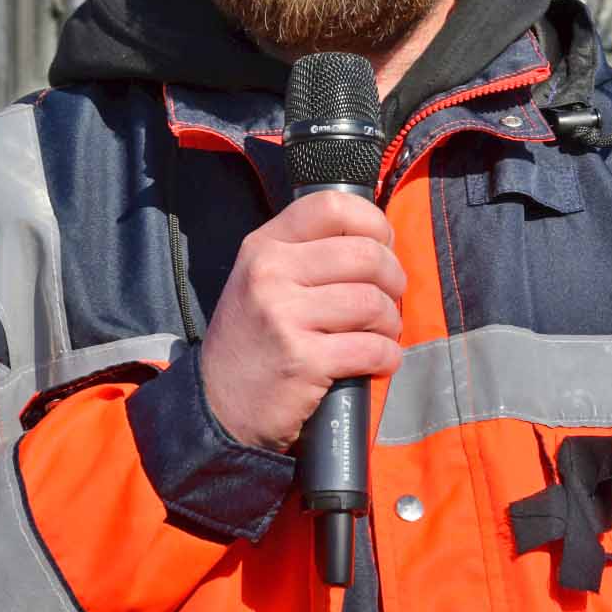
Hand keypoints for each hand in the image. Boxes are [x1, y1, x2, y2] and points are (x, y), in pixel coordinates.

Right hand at [199, 190, 405, 451]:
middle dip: (393, 279)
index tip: (383, 245)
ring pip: (372, 303)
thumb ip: (307, 254)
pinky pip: (371, 348)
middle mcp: (270, 273)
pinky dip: (387, 356)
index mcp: (264, 246)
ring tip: (381, 334)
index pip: (331, 206)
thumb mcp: (262, 280)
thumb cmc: (254, 339)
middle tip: (389, 299)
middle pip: (365, 255)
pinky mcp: (302, 360)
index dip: (372, 222)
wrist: (218, 405)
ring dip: (390, 323)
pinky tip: (379, 361)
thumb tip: (377, 242)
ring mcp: (284, 316)